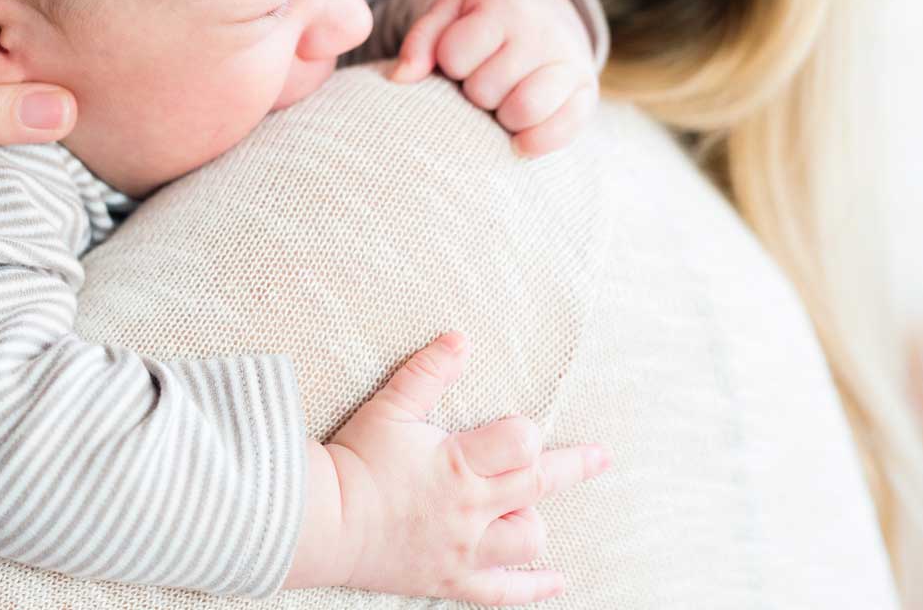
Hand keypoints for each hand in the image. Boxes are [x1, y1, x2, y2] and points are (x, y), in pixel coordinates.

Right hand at [287, 333, 609, 603]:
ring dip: (534, 521)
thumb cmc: (355, 461)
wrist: (322, 522)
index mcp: (459, 465)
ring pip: (528, 539)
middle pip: (539, 486)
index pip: (521, 443)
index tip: (515, 428)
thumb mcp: (389, 408)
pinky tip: (557, 581)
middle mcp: (471, 509)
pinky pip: (504, 592)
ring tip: (526, 508)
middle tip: (600, 457)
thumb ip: (427, 373)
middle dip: (574, 466)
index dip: (524, 432)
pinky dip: (535, 588)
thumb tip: (460, 338)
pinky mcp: (452, 580)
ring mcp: (464, 549)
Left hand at [389, 0, 600, 156]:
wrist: (548, 9)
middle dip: (475, 93)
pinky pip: (562, 129)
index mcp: (501, 6)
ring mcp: (568, 61)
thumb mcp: (449, 14)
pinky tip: (519, 140)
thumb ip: (420, 41)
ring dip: (502, 117)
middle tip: (483, 82)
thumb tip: (400, 79)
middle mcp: (540, 32)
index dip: (450, 66)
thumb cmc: (484, 20)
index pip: (455, 56)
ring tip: (501, 103)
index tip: (460, 59)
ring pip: (523, 110)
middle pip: (485, 89)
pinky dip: (536, 142)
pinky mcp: (587, 90)